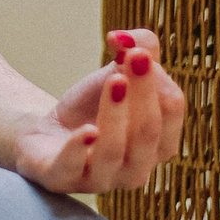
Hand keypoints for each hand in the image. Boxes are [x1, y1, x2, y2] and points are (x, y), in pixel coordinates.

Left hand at [13, 30, 183, 195]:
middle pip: (148, 133)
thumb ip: (136, 50)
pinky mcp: (62, 179)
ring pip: (114, 151)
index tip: (138, 52)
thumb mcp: (117, 74)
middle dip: (143, 93)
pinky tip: (86, 129)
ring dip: (116, 114)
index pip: (171, 113)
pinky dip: (80, 148)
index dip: (157, 82)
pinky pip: (73, 169)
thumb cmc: (92, 107)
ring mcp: (101, 179)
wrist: (48, 132)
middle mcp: (136, 168)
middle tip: (132, 57)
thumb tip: (126, 40)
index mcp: (158, 144)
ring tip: (114, 80)